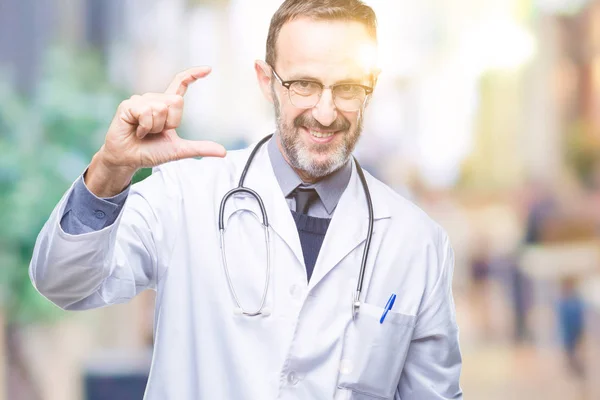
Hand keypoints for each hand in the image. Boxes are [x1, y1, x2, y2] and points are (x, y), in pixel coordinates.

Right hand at [86, 66, 225, 196]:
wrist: (129, 160)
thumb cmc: (151, 152)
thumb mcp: (179, 150)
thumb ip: (200, 148)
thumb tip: (223, 152)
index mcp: (166, 106)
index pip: (180, 84)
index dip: (193, 75)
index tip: (208, 69)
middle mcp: (154, 99)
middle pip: (176, 101)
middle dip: (170, 123)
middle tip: (156, 133)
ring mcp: (140, 100)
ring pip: (161, 108)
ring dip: (156, 127)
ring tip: (144, 133)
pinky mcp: (128, 105)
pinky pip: (147, 112)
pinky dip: (145, 127)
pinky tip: (136, 131)